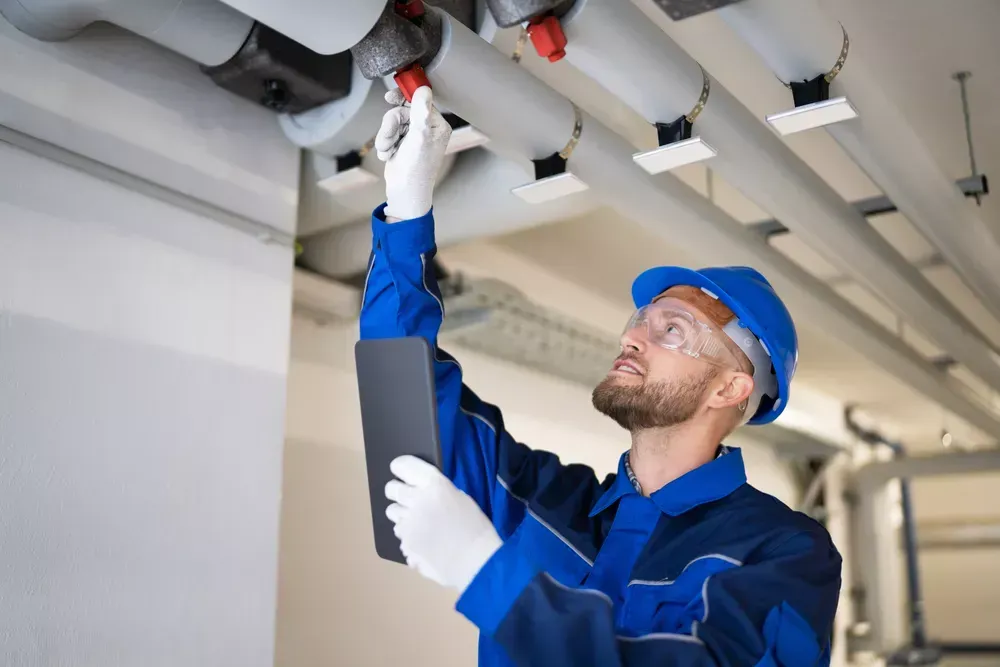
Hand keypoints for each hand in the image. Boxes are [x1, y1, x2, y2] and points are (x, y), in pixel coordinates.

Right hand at [376, 86, 451, 221]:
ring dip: (386, 137)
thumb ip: (420, 112)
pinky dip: (385, 144)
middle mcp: (427, 129)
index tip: (390, 97)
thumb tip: (424, 89)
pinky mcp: (401, 143)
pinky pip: (387, 133)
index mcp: (437, 125)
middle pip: (401, 111)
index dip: (404, 97)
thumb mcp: (419, 137)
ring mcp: (413, 136)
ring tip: (389, 151)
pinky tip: (389, 156)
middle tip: (390, 139)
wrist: (404, 193)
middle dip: (391, 126)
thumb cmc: (416, 170)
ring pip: (391, 122)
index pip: (420, 101)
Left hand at [385, 455, 501, 592]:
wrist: (476, 563)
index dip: (400, 467)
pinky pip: (400, 535)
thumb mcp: (460, 498)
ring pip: (392, 512)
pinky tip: (425, 543)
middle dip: (397, 492)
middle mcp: (416, 500)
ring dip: (402, 515)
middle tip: (408, 499)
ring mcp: (408, 524)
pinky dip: (408, 537)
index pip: (403, 465)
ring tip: (419, 524)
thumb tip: (422, 492)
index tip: (401, 471)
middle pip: (392, 488)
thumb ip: (438, 492)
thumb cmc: (475, 528)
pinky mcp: (405, 543)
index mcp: (434, 485)